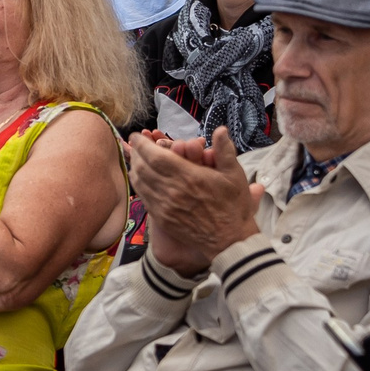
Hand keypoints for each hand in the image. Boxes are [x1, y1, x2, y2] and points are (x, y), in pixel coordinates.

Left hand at [126, 126, 263, 276]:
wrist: (228, 240)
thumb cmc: (233, 207)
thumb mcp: (234, 176)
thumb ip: (225, 151)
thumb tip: (220, 129)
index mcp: (188, 176)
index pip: (155, 155)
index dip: (142, 144)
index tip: (137, 136)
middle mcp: (171, 190)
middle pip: (142, 167)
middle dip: (136, 153)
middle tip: (135, 144)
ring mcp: (163, 205)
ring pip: (140, 182)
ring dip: (134, 167)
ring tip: (136, 158)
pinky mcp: (161, 217)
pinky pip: (143, 196)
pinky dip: (138, 184)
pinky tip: (140, 179)